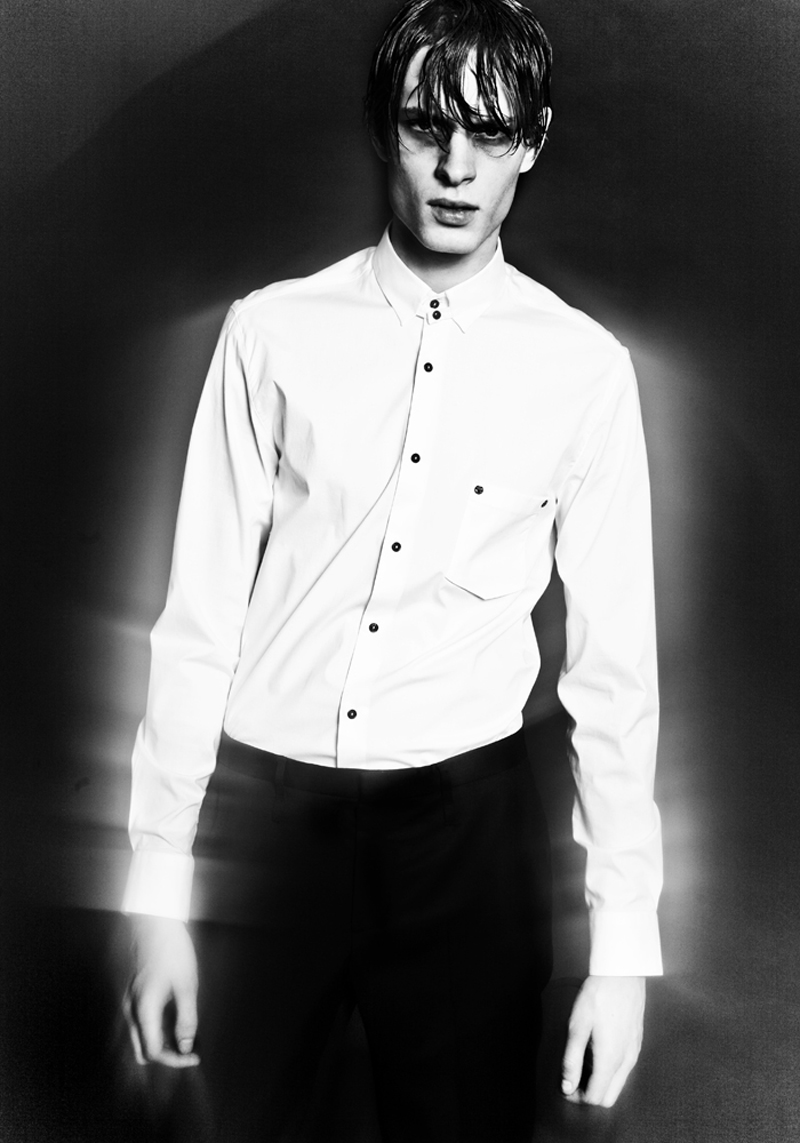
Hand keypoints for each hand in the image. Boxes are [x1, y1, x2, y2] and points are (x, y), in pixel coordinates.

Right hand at [124, 914, 199, 1067]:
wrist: (155, 925)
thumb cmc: (173, 952)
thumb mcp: (187, 986)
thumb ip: (187, 1019)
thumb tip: (185, 1047)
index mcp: (143, 1011)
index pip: (154, 1052)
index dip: (175, 1060)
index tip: (194, 1056)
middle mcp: (131, 1012)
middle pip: (143, 1051)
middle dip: (167, 1056)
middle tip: (190, 1049)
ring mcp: (130, 1004)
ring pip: (141, 1039)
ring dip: (163, 1043)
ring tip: (188, 1034)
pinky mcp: (134, 997)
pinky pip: (143, 1025)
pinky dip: (158, 1030)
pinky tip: (177, 1019)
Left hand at [561, 975, 644, 1106]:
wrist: (622, 973)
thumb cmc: (598, 996)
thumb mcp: (577, 1026)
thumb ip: (571, 1060)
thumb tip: (566, 1087)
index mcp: (611, 1060)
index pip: (594, 1098)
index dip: (576, 1097)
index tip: (563, 1084)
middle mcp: (626, 1062)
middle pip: (608, 1098)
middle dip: (588, 1094)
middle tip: (571, 1077)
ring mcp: (634, 1054)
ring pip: (617, 1085)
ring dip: (599, 1083)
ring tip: (581, 1062)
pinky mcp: (636, 1044)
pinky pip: (623, 1071)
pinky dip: (609, 1072)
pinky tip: (595, 1052)